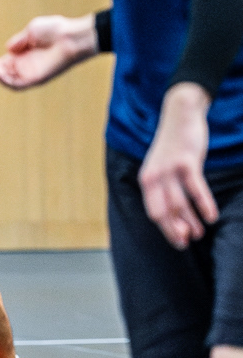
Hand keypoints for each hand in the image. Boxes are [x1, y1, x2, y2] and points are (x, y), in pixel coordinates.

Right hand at [0, 14, 97, 89]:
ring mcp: (30, 73)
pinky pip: (18, 85)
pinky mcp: (37, 79)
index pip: (1, 61)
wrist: (70, 36)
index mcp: (21, 54)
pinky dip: (7, 82)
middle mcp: (25, 66)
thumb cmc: (54, 30)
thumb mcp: (31, 31)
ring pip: (8, 80)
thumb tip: (7, 48)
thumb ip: (18, 41)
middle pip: (2, 71)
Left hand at [139, 83, 217, 249]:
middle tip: (188, 242)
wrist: (180, 115)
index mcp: (146, 180)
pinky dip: (203, 204)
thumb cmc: (174, 146)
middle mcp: (153, 176)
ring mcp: (168, 169)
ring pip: (179, 203)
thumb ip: (168, 190)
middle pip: (163, 212)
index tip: (180, 242)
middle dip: (175, 230)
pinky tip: (211, 216)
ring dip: (190, 221)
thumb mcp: (164, 168)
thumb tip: (179, 217)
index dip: (167, 230)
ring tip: (201, 232)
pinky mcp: (185, 162)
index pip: (154, 213)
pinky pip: (195, 189)